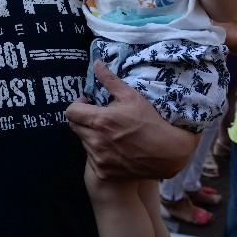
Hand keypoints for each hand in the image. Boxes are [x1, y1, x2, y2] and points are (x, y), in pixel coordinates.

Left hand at [65, 60, 197, 180]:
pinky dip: (98, 153)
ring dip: (91, 135)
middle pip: (74, 127)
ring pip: (83, 142)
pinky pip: (92, 159)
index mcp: (100, 121)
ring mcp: (99, 159)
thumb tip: (96, 64)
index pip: (70, 112)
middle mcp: (96, 141)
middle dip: (83, 119)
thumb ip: (109, 80)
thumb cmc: (149, 121)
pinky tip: (114, 148)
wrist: (167, 152)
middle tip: (98, 117)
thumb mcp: (131, 96)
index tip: (88, 103)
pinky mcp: (103, 172)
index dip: (77, 105)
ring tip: (109, 132)